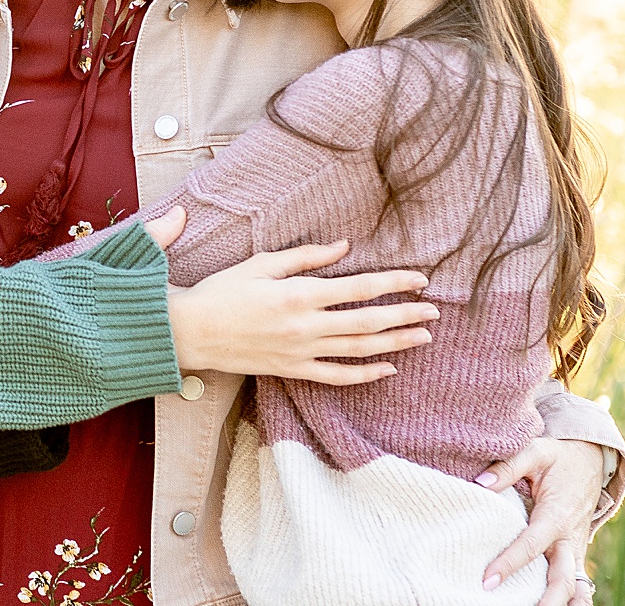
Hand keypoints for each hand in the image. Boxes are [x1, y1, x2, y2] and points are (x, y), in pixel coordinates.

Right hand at [164, 236, 436, 382]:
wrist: (190, 332)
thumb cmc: (221, 291)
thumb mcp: (262, 263)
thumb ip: (306, 257)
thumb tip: (344, 248)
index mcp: (299, 293)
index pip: (360, 287)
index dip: (394, 282)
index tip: (420, 279)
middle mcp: (305, 326)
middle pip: (368, 322)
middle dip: (405, 315)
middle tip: (434, 311)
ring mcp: (301, 352)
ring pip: (359, 350)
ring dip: (395, 343)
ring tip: (422, 337)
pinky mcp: (292, 370)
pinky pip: (336, 377)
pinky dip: (364, 374)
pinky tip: (387, 368)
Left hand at [478, 438, 606, 603]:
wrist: (591, 460)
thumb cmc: (558, 457)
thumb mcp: (535, 452)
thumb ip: (507, 467)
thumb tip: (480, 483)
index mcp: (556, 515)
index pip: (531, 545)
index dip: (509, 563)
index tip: (488, 580)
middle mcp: (569, 538)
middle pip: (562, 578)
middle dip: (544, 599)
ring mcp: (575, 549)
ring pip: (574, 587)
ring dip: (560, 603)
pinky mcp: (576, 554)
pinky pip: (577, 584)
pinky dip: (571, 599)